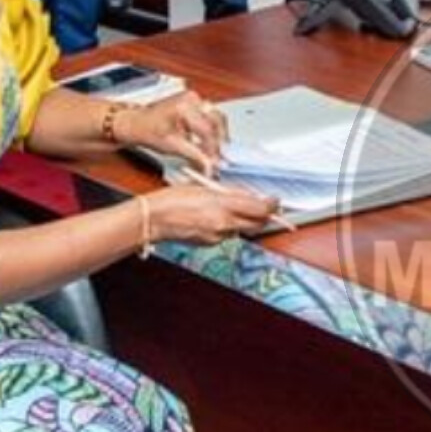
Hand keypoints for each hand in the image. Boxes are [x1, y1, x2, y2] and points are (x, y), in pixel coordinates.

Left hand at [130, 92, 228, 173]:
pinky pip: (209, 115)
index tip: (215, 162)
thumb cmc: (146, 130)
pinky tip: (208, 142)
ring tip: (214, 152)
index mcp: (184, 107)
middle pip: (217, 121)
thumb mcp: (171, 146)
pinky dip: (211, 130)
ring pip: (216, 117)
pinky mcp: (194, 101)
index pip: (207, 130)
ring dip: (217, 136)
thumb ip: (194, 155)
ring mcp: (193, 98)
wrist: (135, 122)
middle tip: (219, 158)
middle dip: (219, 142)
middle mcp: (191, 98)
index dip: (213, 149)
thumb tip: (209, 164)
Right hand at [147, 184, 279, 243]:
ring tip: (228, 209)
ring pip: (241, 228)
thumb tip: (244, 195)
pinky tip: (213, 219)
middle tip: (265, 208)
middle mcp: (223, 223)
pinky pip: (226, 234)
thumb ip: (227, 193)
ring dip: (242, 220)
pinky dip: (226, 227)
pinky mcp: (210, 244)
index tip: (276, 201)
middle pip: (257, 223)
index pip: (260, 208)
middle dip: (263, 216)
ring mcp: (218, 236)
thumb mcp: (204, 187)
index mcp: (223, 205)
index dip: (272, 205)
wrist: (154, 219)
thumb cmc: (173, 199)